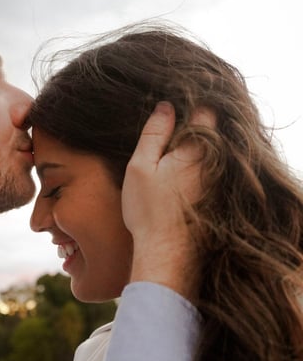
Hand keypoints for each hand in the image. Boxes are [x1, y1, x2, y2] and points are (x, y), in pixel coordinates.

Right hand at [122, 101, 214, 299]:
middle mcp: (216, 163)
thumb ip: (154, 134)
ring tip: (168, 157)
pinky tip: (176, 181)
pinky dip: (196, 170)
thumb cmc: (149, 211)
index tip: (172, 110)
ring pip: (211, 154)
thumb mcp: (141, 166)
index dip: (190, 106)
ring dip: (195, 150)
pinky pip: (210, 173)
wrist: (167, 254)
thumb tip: (166, 106)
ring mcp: (218, 182)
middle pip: (211, 132)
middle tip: (167, 130)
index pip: (206, 112)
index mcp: (198, 149)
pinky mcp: (216, 199)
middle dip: (194, 126)